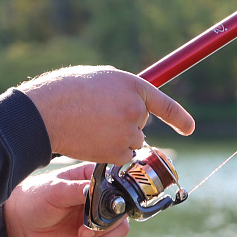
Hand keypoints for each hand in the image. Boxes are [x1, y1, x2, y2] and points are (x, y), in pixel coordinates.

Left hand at [4, 163, 129, 236]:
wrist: (23, 222)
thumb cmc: (36, 198)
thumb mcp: (54, 190)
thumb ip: (75, 189)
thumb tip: (93, 189)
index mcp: (93, 178)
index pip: (118, 188)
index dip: (113, 204)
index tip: (95, 215)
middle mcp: (101, 197)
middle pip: (123, 213)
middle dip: (105, 228)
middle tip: (82, 233)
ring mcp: (100, 216)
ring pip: (121, 230)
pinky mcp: (96, 234)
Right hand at [19, 65, 193, 166]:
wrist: (46, 112)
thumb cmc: (66, 91)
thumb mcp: (100, 79)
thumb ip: (121, 91)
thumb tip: (131, 104)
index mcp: (133, 85)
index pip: (165, 103)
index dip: (179, 118)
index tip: (190, 129)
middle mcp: (136, 108)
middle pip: (142, 124)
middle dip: (126, 123)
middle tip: (98, 117)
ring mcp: (128, 132)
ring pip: (131, 142)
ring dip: (117, 139)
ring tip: (91, 128)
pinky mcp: (118, 152)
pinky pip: (122, 158)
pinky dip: (110, 154)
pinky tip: (92, 142)